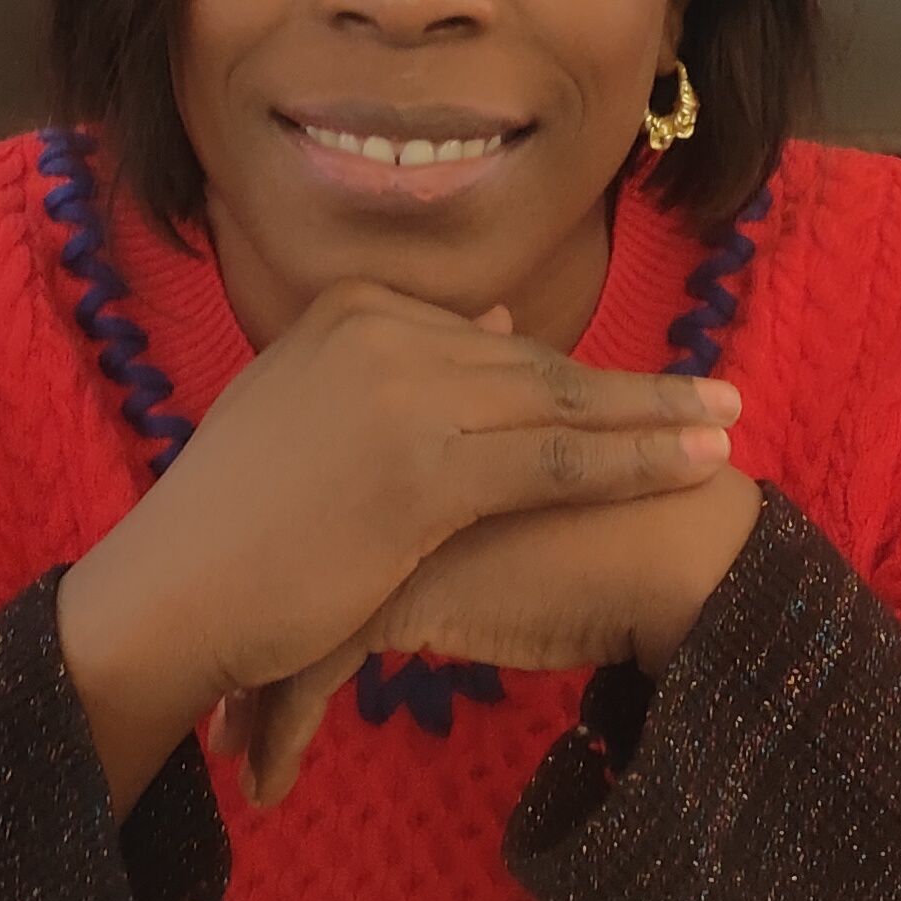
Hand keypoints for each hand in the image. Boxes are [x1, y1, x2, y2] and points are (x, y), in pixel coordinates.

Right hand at [56, 282, 741, 811]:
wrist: (172, 591)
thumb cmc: (232, 525)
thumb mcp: (308, 415)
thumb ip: (396, 366)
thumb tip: (497, 321)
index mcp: (348, 309)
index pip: (491, 345)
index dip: (577, 376)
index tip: (647, 390)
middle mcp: (379, 333)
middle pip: (535, 367)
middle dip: (635, 388)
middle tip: (721, 394)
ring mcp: (402, 392)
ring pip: (559, 407)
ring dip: (656, 417)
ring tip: (728, 423)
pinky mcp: (424, 466)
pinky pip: (555, 461)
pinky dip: (633, 461)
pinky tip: (692, 463)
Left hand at [222, 461, 766, 805]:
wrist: (676, 549)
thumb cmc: (608, 527)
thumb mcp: (510, 506)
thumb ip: (455, 496)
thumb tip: (426, 509)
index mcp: (396, 436)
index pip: (303, 519)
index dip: (271, 586)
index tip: (243, 647)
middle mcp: (374, 472)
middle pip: (277, 565)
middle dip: (241, 648)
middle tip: (219, 721)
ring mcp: (380, 528)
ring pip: (281, 618)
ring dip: (252, 699)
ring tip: (233, 759)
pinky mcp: (398, 594)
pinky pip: (310, 673)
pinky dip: (284, 735)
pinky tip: (268, 790)